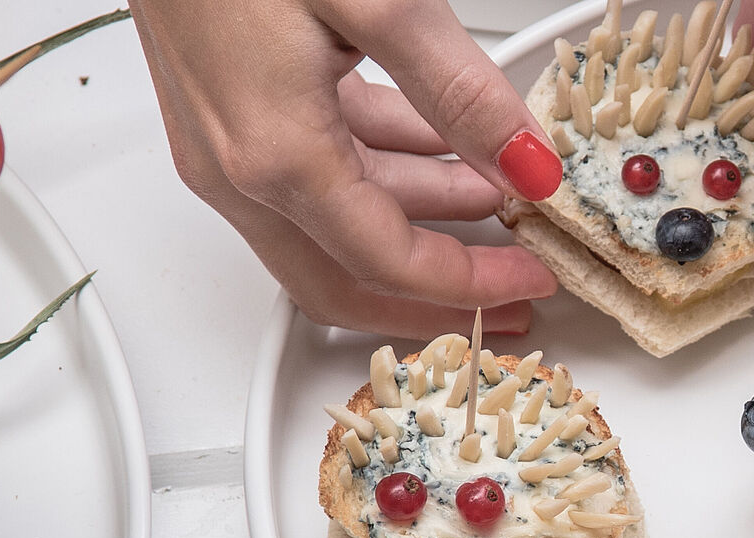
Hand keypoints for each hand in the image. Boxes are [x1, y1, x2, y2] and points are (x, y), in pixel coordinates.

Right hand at [127, 0, 560, 337]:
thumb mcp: (380, 1)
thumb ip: (459, 91)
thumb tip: (525, 162)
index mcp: (276, 155)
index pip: (387, 259)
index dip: (467, 282)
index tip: (529, 276)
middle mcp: (239, 171)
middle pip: (346, 277)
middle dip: (435, 292)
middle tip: (507, 290)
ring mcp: (225, 149)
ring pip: (332, 226)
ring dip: (416, 220)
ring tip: (493, 197)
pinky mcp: (226, 117)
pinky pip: (311, 176)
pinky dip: (380, 174)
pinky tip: (434, 147)